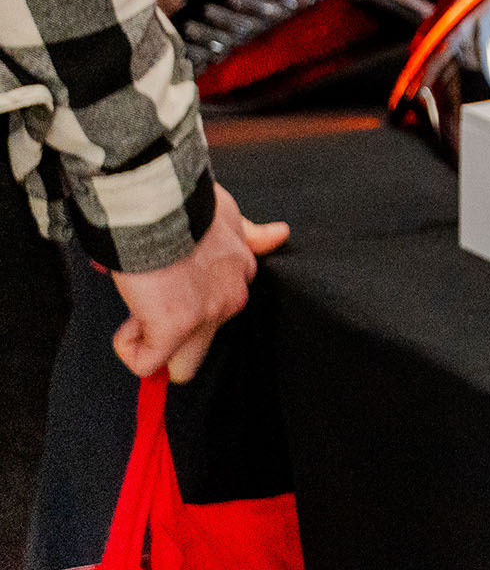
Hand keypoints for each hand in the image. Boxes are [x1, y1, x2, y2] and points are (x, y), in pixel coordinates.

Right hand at [110, 185, 290, 381]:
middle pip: (204, 347)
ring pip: (181, 365)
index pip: (218, 308)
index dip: (183, 300)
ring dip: (151, 344)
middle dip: (171, 339)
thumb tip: (281, 234)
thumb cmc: (183, 205)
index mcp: (240, 273)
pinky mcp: (176, 328)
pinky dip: (128, 348)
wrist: (161, 203)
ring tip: (140, 308)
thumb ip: (250, 233)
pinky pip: (148, 364)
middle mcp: (231, 298)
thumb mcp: (228, 214)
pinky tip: (129, 319)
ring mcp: (207, 315)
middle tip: (150, 304)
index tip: (165, 279)